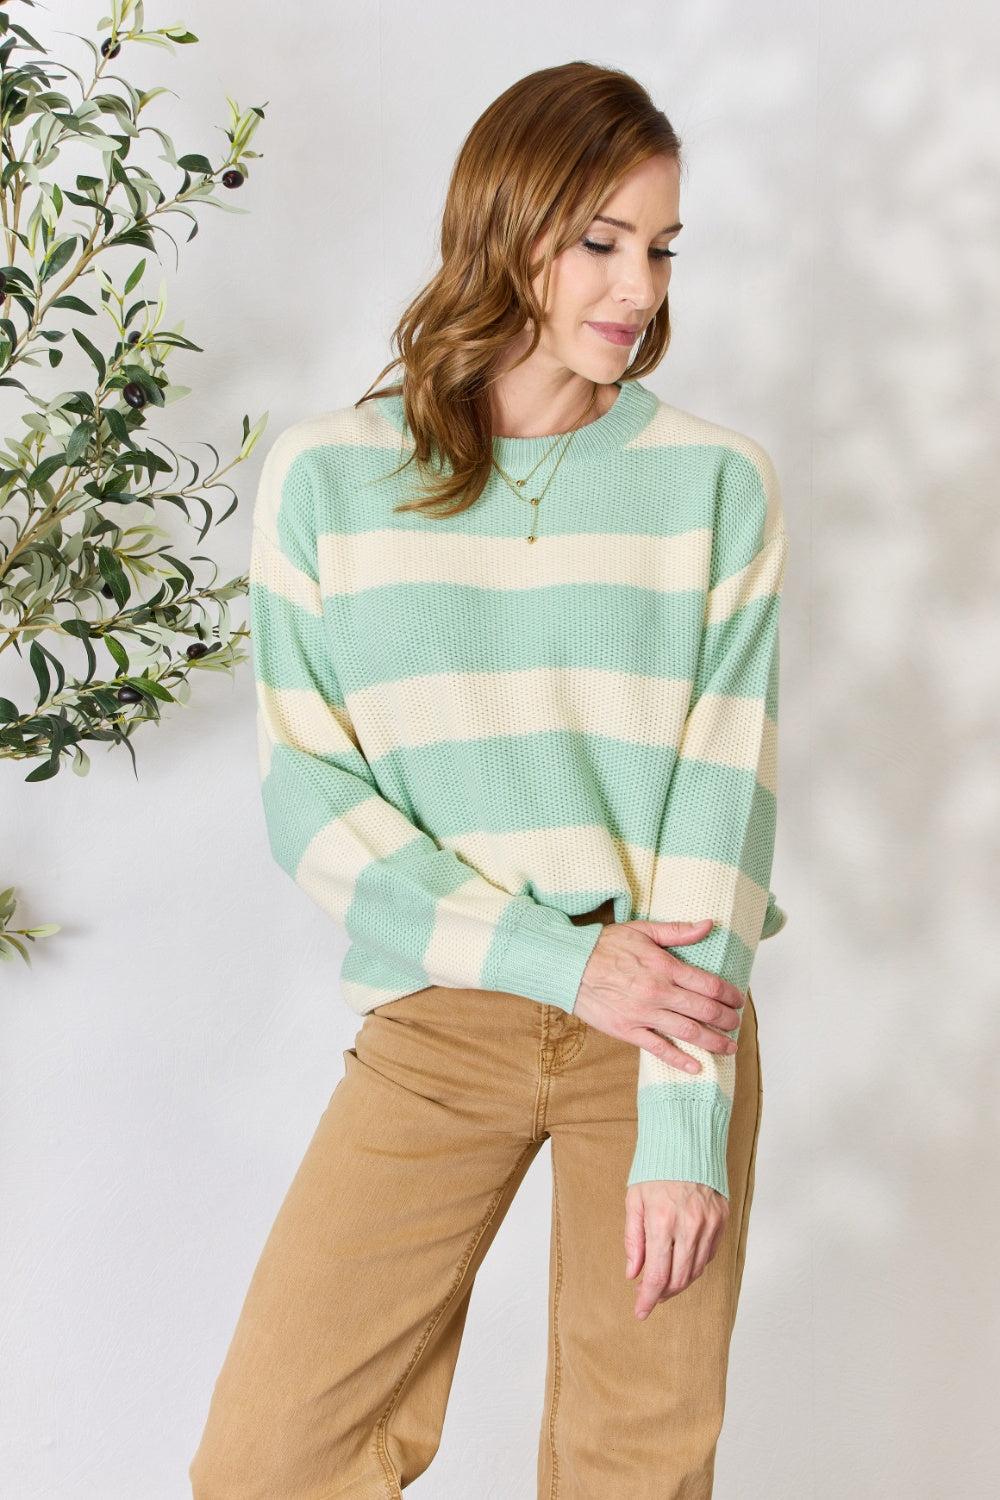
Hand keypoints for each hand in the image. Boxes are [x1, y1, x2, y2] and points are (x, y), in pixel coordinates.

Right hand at [573, 918, 743, 1072]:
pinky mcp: (627, 1030)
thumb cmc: (605, 945)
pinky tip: (696, 1067)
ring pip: (688, 1032)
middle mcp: (658, 993)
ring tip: (729, 1048)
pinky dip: (680, 1060)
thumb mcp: (643, 930)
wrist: (569, 965)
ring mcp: (643, 1014)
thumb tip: (709, 925)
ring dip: (714, 1042)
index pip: (708, 984)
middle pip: (704, 1011)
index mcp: (665, 967)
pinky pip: (658, 1049)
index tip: (738, 999)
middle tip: (737, 1025)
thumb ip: (678, 931)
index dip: (729, 994)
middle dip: (727, 1020)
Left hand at [625, 1180, 728, 1317]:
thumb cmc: (654, 1169)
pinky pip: (709, 1255)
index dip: (647, 1299)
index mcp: (661, 1222)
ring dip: (679, 1282)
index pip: (656, 1275)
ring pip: (696, 1271)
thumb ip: (633, 1240)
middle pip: (678, 1279)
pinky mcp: (722, 1220)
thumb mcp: (634, 1200)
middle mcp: (689, 1226)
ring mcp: (709, 1224)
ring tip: (663, 1281)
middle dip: (662, 1294)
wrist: (686, 1141)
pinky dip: (694, 1265)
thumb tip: (633, 1274)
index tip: (640, 1312)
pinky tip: (681, 1263)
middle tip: (649, 1296)